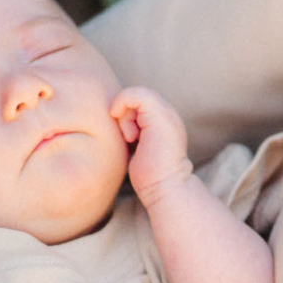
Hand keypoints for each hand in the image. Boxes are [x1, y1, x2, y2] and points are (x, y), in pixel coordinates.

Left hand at [109, 87, 192, 205]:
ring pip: (137, 94)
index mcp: (163, 122)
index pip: (139, 103)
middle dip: (125, 114)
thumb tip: (114, 125)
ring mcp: (166, 114)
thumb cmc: (149, 176)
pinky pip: (138, 94)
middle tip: (128, 138)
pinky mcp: (160, 116)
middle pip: (137, 97)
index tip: (126, 138)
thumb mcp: (138, 148)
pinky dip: (124, 107)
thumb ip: (133, 132)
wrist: (165, 188)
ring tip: (130, 138)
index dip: (127, 114)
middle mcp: (168, 114)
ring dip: (125, 115)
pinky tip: (128, 132)